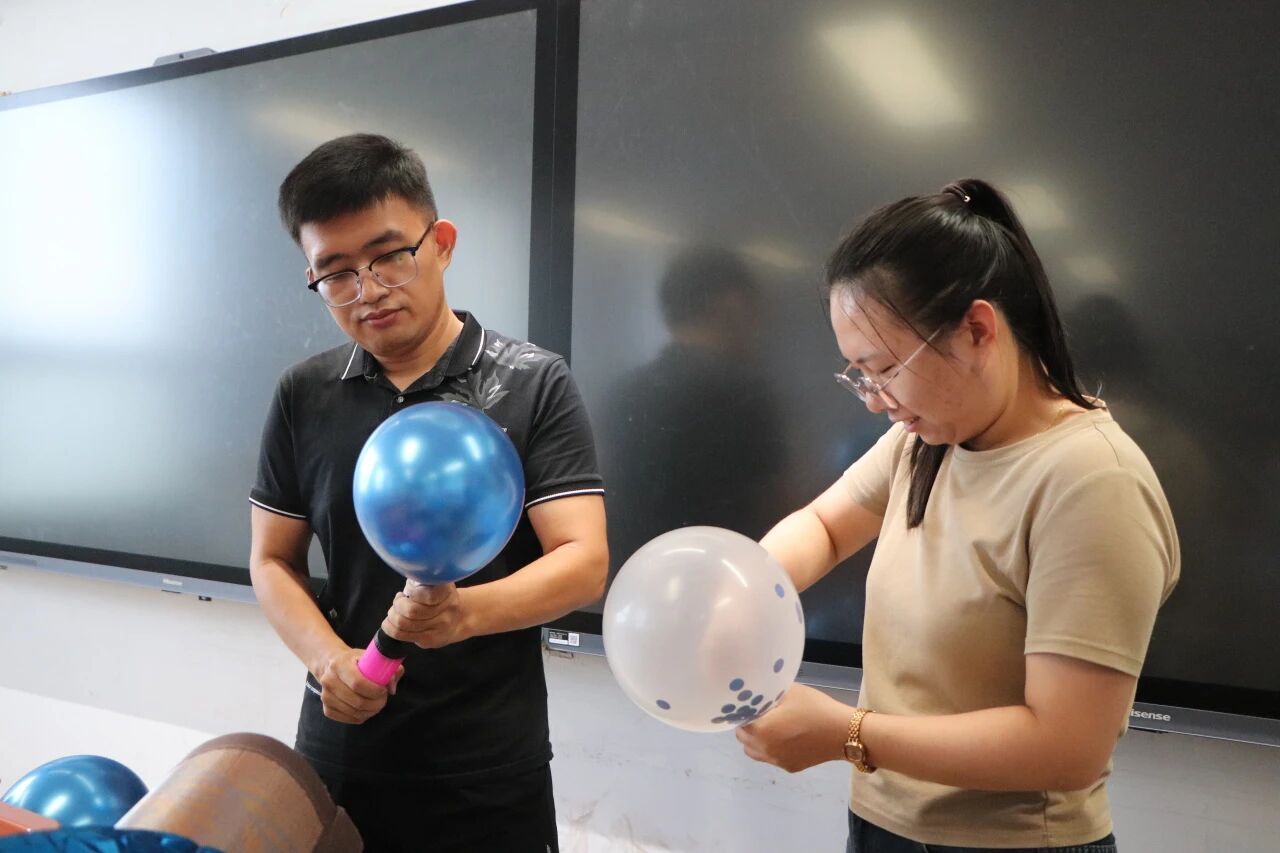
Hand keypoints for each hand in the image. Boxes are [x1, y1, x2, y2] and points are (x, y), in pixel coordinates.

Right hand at [314, 646, 401, 724]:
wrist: (330, 665)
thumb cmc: (355, 661)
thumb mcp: (370, 657)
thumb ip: (387, 668)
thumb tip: (391, 687)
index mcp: (339, 664)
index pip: (357, 683)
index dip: (374, 690)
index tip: (384, 689)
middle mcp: (328, 680)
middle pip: (357, 701)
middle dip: (376, 703)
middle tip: (383, 699)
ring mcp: (325, 696)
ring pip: (354, 712)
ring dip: (370, 711)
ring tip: (376, 703)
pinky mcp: (326, 709)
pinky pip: (348, 719)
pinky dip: (361, 716)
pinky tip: (366, 709)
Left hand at [382, 580, 471, 648]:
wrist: (459, 620)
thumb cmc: (440, 597)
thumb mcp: (438, 582)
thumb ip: (424, 579)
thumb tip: (404, 576)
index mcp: (448, 593)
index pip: (427, 596)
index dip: (412, 593)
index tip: (408, 592)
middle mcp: (446, 612)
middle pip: (412, 611)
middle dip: (398, 604)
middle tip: (399, 600)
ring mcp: (438, 629)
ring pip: (403, 624)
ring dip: (392, 616)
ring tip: (395, 611)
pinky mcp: (428, 641)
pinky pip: (400, 634)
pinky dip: (390, 626)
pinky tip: (392, 621)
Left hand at [735, 684, 852, 772]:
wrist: (842, 733)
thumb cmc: (815, 708)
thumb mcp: (790, 691)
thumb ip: (769, 694)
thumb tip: (757, 693)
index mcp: (760, 731)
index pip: (738, 723)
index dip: (741, 713)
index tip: (748, 705)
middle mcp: (765, 750)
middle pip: (743, 739)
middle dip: (747, 727)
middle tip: (760, 714)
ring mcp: (777, 761)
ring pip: (755, 752)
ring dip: (756, 740)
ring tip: (771, 727)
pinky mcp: (790, 767)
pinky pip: (771, 758)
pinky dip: (772, 748)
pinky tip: (787, 737)